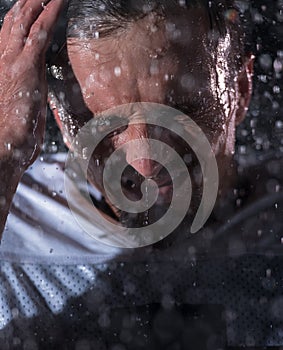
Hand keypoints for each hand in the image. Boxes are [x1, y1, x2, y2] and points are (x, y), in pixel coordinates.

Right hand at [0, 0, 64, 169]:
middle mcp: (5, 59)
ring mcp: (13, 60)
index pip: (11, 36)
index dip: (20, 19)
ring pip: (25, 20)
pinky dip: (50, 12)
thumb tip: (35, 95)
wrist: (2, 145)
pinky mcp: (25, 65)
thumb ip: (27, 96)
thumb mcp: (21, 111)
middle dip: (27, 2)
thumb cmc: (11, 135)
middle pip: (14, 21)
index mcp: (4, 69)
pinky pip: (40, 31)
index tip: (30, 7)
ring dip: (38, 0)